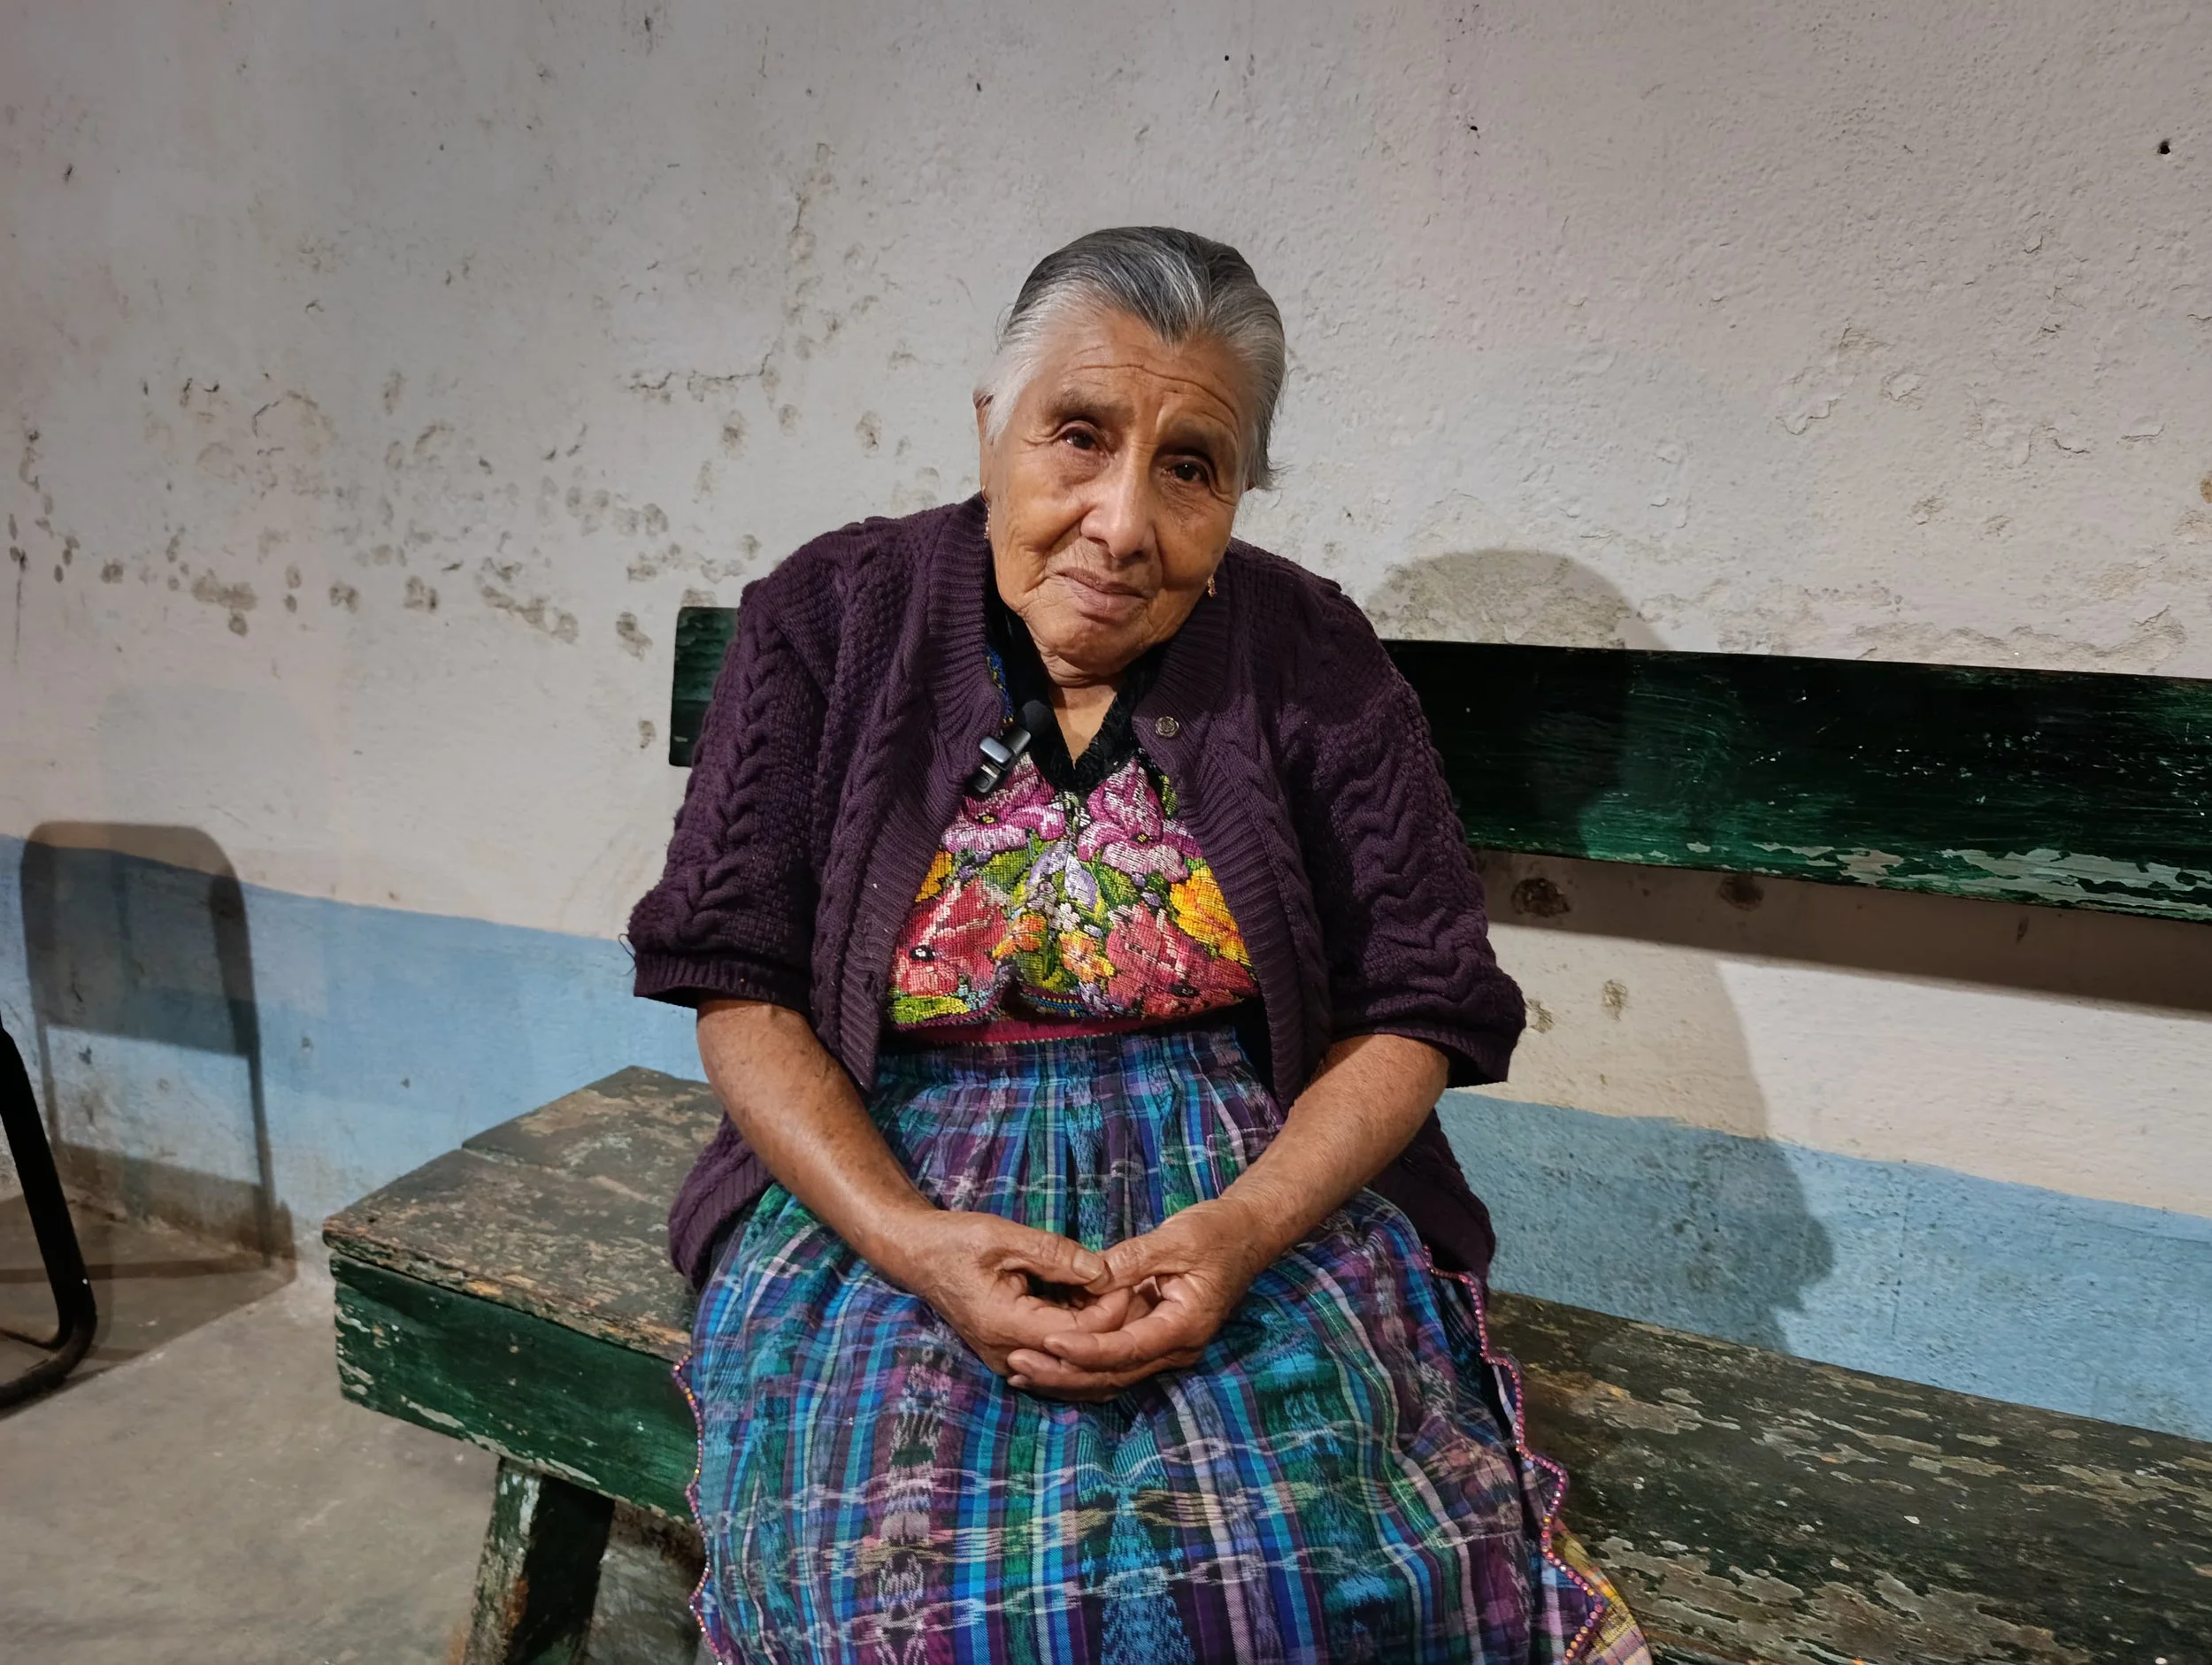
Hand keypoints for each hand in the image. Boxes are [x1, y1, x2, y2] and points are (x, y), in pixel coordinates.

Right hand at [877, 1210, 1116, 1379]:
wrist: (917, 1254)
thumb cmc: (955, 1241)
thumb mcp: (1005, 1237)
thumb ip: (1055, 1255)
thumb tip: (1102, 1271)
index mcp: (1005, 1325)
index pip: (1077, 1337)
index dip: (1109, 1311)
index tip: (1127, 1280)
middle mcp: (1007, 1353)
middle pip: (1077, 1353)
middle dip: (1109, 1322)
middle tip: (1130, 1286)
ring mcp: (1007, 1358)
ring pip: (1069, 1356)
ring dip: (1095, 1327)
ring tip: (1114, 1290)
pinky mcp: (1009, 1351)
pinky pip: (1054, 1350)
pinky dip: (1076, 1328)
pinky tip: (1086, 1299)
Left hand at [1006, 1198, 1274, 1399]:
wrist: (1246, 1235)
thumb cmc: (1216, 1232)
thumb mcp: (1176, 1238)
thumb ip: (1134, 1259)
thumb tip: (1093, 1276)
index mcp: (1185, 1325)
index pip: (1127, 1349)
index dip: (1086, 1348)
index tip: (1048, 1340)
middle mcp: (1176, 1348)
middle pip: (1113, 1374)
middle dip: (1064, 1373)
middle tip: (1018, 1363)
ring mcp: (1165, 1348)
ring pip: (1109, 1376)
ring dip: (1065, 1376)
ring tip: (1019, 1371)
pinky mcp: (1153, 1340)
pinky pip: (1113, 1363)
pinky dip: (1079, 1366)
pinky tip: (1045, 1364)